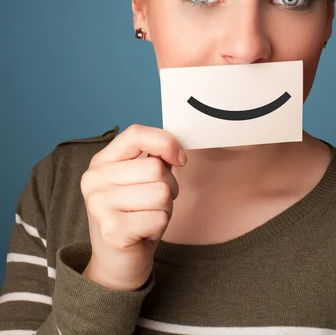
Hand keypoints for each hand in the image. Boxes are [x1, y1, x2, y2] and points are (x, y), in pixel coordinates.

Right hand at [80, 124, 186, 290]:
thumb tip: (176, 152)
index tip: (179, 158)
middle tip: (153, 204)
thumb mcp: (140, 181)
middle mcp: (94, 180)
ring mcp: (100, 205)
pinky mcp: (113, 230)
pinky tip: (143, 233)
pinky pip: (159, 218)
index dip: (165, 142)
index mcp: (101, 162)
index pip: (136, 134)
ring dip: (165, 209)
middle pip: (156, 168)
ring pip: (162, 193)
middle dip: (168, 186)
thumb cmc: (134, 216)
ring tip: (147, 217)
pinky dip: (160, 226)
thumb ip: (154, 159)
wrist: (116, 264)